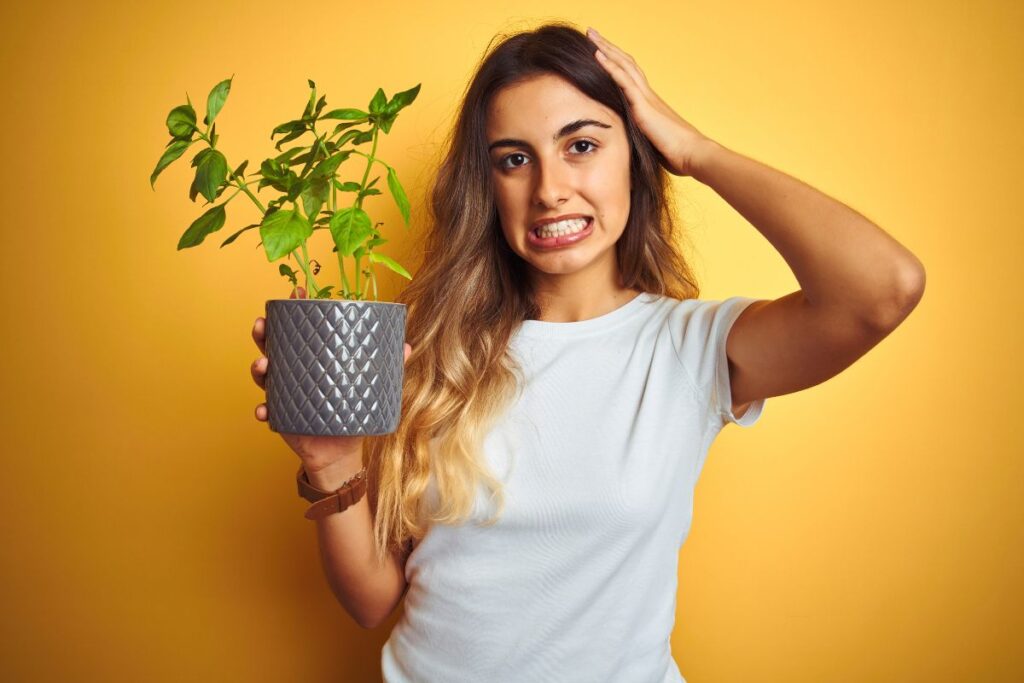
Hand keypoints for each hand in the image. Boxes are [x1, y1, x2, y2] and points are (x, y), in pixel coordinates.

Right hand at [251, 285, 412, 472]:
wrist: (341, 452)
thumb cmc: (352, 411)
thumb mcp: (370, 387)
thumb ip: (387, 368)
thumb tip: (407, 346)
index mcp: (312, 359)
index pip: (299, 329)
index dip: (293, 310)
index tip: (296, 292)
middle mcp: (293, 373)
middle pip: (272, 347)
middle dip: (264, 333)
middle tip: (263, 324)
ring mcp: (284, 395)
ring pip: (265, 377)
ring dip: (259, 368)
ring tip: (263, 365)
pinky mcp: (281, 418)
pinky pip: (268, 413)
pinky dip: (263, 411)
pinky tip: (263, 411)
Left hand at [586, 27, 710, 177]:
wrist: (692, 155)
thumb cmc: (676, 153)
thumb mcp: (652, 142)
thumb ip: (641, 137)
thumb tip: (629, 144)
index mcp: (649, 103)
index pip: (630, 75)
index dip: (616, 61)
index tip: (601, 50)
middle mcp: (647, 95)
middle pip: (626, 63)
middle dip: (608, 47)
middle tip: (593, 33)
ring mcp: (645, 98)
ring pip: (623, 65)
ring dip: (606, 49)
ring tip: (591, 35)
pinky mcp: (643, 106)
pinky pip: (624, 80)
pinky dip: (610, 66)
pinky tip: (597, 55)